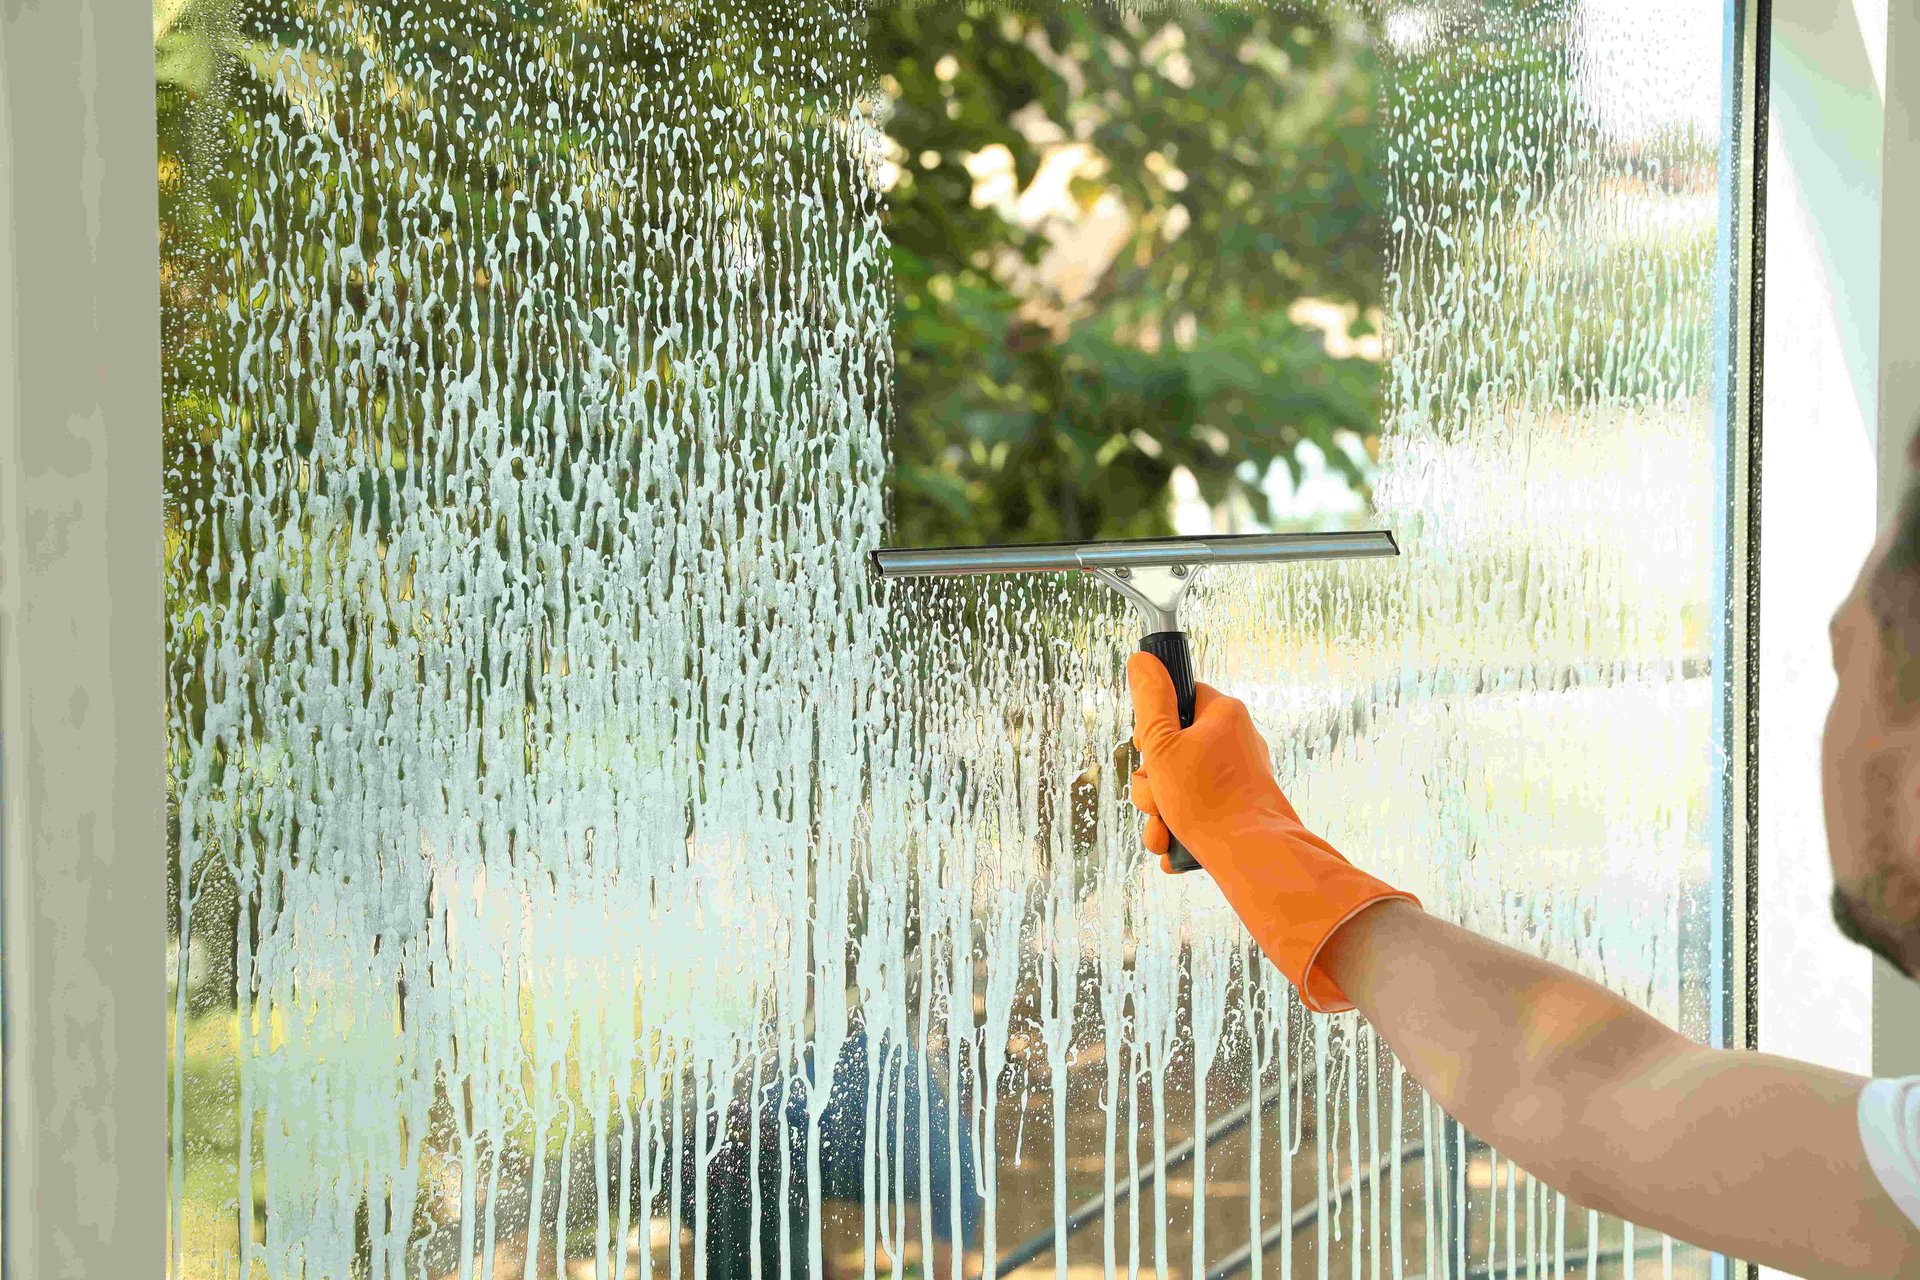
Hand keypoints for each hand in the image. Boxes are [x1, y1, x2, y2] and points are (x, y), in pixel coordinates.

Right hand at [1126, 659, 1298, 870]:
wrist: (1254, 857)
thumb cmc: (1209, 800)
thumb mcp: (1163, 746)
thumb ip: (1150, 703)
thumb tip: (1143, 660)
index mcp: (1223, 715)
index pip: (1180, 699)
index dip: (1154, 725)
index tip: (1148, 748)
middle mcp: (1236, 742)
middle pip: (1174, 750)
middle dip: (1151, 782)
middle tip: (1154, 798)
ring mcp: (1240, 778)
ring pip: (1182, 786)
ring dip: (1160, 811)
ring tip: (1162, 832)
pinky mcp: (1240, 808)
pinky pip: (1199, 812)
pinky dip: (1180, 829)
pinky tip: (1172, 847)